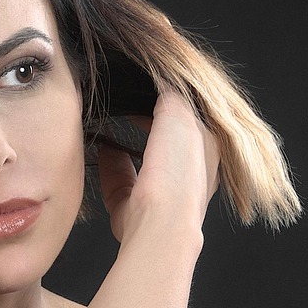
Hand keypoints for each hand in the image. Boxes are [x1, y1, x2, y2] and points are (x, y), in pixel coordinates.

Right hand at [96, 92, 219, 244]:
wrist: (161, 223)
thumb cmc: (178, 170)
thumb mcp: (180, 114)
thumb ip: (171, 94)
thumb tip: (162, 84)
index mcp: (208, 151)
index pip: (193, 118)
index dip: (174, 99)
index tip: (151, 85)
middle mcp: (189, 174)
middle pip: (168, 140)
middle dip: (149, 121)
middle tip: (128, 103)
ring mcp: (162, 194)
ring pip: (144, 162)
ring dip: (126, 144)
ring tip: (110, 124)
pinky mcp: (134, 209)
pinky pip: (120, 180)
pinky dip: (109, 164)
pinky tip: (99, 148)